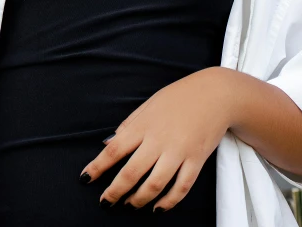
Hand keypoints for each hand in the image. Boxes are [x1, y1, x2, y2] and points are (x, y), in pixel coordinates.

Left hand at [78, 67, 232, 212]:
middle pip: (131, 173)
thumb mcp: (148, 104)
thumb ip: (128, 125)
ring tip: (130, 205)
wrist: (215, 94)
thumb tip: (108, 143)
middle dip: (115, 191)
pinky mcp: (197, 160)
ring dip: (139, 199)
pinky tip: (158, 207)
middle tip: (106, 202)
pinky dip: (169, 201)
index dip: (97, 167)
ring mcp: (179, 151)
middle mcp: (159, 140)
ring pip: (155, 184)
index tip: (86, 178)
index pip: (114, 150)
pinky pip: (181, 187)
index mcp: (143, 124)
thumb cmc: (179, 97)